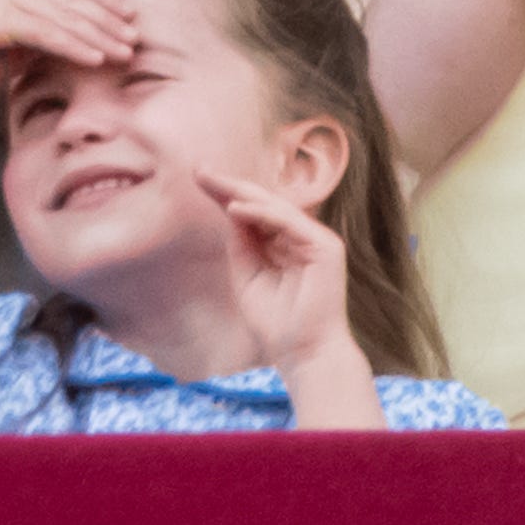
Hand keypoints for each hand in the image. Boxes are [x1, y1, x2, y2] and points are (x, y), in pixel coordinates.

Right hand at [0, 0, 140, 104]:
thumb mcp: (10, 51)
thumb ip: (40, 42)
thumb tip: (79, 45)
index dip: (102, 2)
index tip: (130, 18)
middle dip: (108, 20)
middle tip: (137, 37)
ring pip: (62, 16)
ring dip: (99, 36)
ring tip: (125, 52)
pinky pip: (45, 32)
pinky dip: (74, 46)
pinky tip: (97, 59)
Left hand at [194, 170, 364, 393]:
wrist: (303, 354)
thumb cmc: (277, 323)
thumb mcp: (247, 277)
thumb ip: (241, 244)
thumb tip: (230, 210)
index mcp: (284, 243)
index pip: (254, 211)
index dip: (227, 194)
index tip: (198, 178)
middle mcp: (301, 236)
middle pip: (263, 202)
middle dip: (231, 185)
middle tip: (200, 170)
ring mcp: (316, 239)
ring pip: (275, 207)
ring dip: (242, 194)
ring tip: (213, 184)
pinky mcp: (326, 246)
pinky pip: (289, 221)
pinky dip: (262, 212)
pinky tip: (235, 208)